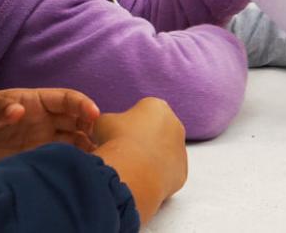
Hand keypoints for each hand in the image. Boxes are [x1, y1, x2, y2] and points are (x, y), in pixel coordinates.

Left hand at [0, 88, 99, 163]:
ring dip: (88, 149)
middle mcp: (47, 119)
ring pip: (75, 141)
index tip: (94, 114)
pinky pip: (62, 158)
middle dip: (93, 130)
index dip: (82, 105)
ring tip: (100, 162)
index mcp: (38, 101)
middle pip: (78, 122)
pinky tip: (83, 172)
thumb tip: (17, 110)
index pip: (67, 99)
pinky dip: (75, 163)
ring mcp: (45, 138)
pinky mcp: (39, 156)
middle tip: (105, 144)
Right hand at [93, 97, 186, 223]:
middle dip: (143, 140)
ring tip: (131, 167)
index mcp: (157, 106)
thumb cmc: (116, 141)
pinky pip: (168, 172)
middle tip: (124, 151)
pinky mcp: (182, 172)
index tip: (118, 134)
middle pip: (157, 131)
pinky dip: (156, 176)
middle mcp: (175, 125)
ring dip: (151, 158)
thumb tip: (107, 128)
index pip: (143, 111)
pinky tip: (141, 179)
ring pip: (164, 153)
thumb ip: (109, 121)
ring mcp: (181, 150)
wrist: (131, 172)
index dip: (128, 123)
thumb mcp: (102, 122)